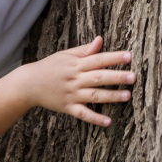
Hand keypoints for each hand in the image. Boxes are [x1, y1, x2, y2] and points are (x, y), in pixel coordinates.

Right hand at [16, 35, 134, 126]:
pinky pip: (83, 114)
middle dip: (117, 77)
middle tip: (133, 77)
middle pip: (99, 77)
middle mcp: (75, 79)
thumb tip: (101, 40)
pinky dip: (95, 119)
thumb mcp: (66, 55)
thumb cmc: (50, 67)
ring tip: (127, 95)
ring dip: (111, 96)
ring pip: (94, 96)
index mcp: (76, 64)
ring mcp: (71, 94)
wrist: (28, 84)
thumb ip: (84, 50)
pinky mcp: (67, 108)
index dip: (113, 57)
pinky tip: (108, 122)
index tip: (129, 56)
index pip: (98, 59)